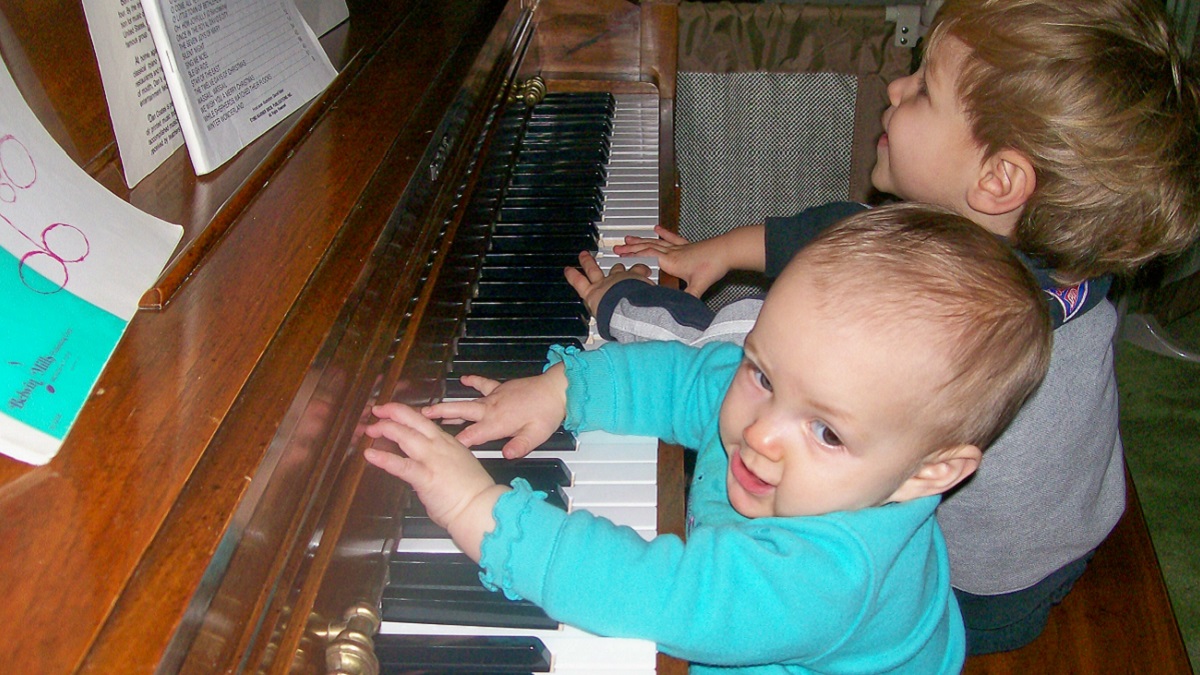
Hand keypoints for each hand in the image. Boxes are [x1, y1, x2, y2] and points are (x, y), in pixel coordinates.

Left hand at [363, 402, 507, 559]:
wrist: (481, 506)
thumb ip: (440, 461)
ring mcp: (432, 459)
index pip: (423, 421)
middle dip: (392, 412)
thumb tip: (426, 466)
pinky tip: (370, 455)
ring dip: (385, 429)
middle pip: (413, 420)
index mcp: (448, 442)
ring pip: (405, 435)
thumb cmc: (473, 492)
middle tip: (377, 411)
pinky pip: (400, 465)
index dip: (406, 414)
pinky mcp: (425, 476)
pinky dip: (383, 458)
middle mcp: (439, 445)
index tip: (394, 412)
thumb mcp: (458, 465)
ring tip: (371, 429)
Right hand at [422, 365, 569, 458]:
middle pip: (459, 413)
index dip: (455, 442)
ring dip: (448, 405)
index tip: (438, 447)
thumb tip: (507, 455)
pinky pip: (483, 384)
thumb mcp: (536, 435)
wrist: (556, 389)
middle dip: (439, 417)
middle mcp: (491, 409)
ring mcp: (494, 397)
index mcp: (497, 423)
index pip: (471, 436)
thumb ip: (520, 446)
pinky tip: (464, 379)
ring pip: (466, 401)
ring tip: (431, 408)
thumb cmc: (546, 413)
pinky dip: (473, 382)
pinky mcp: (501, 389)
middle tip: (420, 419)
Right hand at [564, 250, 651, 315]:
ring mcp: (618, 277)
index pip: (578, 283)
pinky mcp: (634, 275)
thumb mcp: (604, 323)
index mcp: (593, 295)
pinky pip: (637, 268)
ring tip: (619, 265)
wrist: (629, 310)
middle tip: (584, 256)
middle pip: (592, 269)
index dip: (572, 275)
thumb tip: (610, 331)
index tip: (568, 270)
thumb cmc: (615, 319)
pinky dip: (641, 269)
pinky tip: (645, 270)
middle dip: (587, 262)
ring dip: (618, 266)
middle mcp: (604, 284)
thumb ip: (606, 321)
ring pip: (616, 267)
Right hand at [612, 226, 728, 297]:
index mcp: (671, 262)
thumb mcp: (699, 286)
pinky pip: (672, 238)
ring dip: (642, 240)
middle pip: (647, 247)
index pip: (647, 256)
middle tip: (617, 247)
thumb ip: (688, 298)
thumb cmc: (713, 265)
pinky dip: (664, 233)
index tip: (619, 255)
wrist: (727, 251)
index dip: (632, 255)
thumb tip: (680, 310)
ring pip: (656, 242)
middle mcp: (673, 252)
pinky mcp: (688, 245)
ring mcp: (680, 247)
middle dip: (631, 248)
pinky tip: (657, 228)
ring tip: (629, 238)